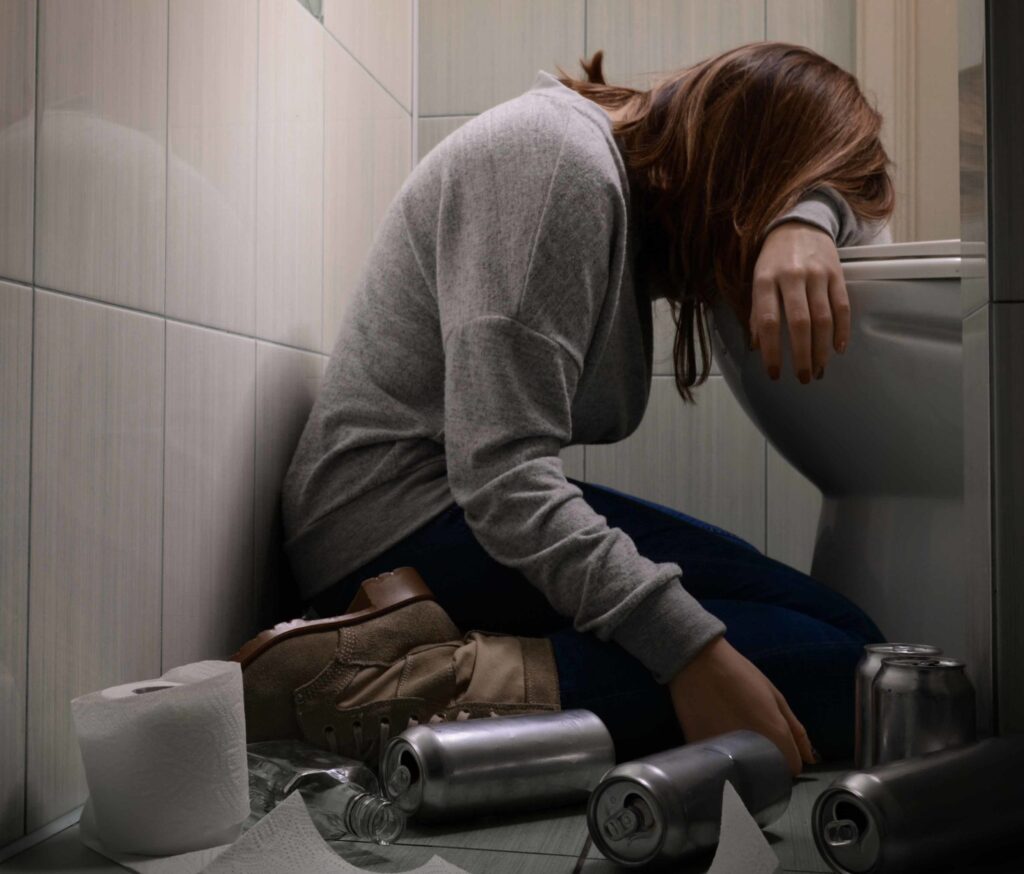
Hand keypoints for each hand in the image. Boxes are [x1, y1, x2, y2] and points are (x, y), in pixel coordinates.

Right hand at [668, 635, 815, 776]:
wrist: (697, 663)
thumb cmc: (740, 674)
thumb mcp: (774, 696)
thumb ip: (795, 729)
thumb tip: (811, 759)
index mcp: (775, 735)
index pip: (792, 768)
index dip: (788, 758)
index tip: (777, 746)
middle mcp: (753, 751)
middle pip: (767, 773)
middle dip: (766, 764)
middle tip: (755, 742)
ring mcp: (726, 754)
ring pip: (743, 773)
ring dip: (744, 764)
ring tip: (736, 743)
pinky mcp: (704, 754)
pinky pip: (720, 766)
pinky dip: (722, 760)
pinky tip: (719, 744)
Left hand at [749, 222, 848, 382]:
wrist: (799, 224)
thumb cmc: (774, 259)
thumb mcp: (757, 280)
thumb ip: (756, 312)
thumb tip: (757, 346)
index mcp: (765, 279)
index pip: (767, 321)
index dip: (771, 351)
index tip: (775, 373)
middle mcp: (791, 276)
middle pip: (799, 323)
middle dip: (801, 356)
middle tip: (803, 377)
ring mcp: (817, 274)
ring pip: (823, 318)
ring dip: (822, 349)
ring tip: (819, 369)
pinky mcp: (837, 273)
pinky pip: (842, 306)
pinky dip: (842, 330)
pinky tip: (838, 348)